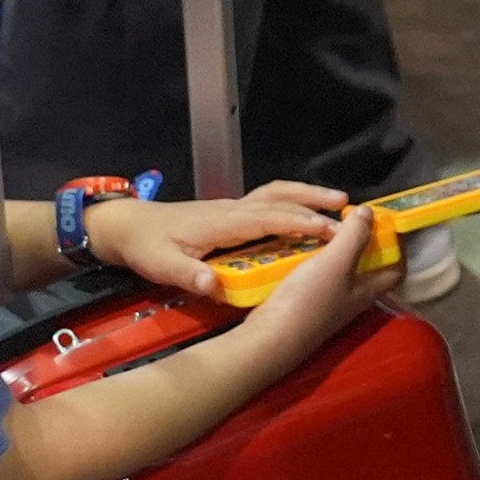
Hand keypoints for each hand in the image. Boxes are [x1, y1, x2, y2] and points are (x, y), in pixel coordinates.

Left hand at [83, 178, 350, 296]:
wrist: (128, 226)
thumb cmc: (147, 247)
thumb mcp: (161, 266)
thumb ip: (188, 276)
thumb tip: (213, 286)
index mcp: (223, 223)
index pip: (270, 218)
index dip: (302, 223)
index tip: (333, 231)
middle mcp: (234, 209)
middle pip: (281, 198)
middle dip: (317, 205)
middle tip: (351, 215)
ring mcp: (233, 207)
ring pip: (278, 193)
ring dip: (309, 194)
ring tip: (340, 201)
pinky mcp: (232, 211)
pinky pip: (271, 199)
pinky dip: (295, 199)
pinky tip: (308, 210)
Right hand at [237, 204, 401, 362]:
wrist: (271, 336)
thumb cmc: (310, 300)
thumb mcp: (336, 261)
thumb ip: (355, 236)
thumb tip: (370, 212)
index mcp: (369, 290)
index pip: (396, 270)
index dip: (398, 247)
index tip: (386, 224)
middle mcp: (353, 298)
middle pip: (369, 268)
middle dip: (364, 243)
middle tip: (353, 219)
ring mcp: (330, 303)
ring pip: (342, 271)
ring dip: (338, 249)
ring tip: (328, 226)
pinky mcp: (307, 304)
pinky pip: (319, 276)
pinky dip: (316, 259)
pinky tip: (304, 246)